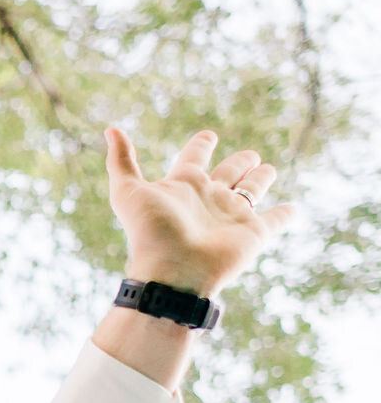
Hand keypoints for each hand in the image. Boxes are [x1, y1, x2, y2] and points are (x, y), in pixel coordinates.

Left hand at [105, 127, 295, 297]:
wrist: (172, 272)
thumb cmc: (150, 232)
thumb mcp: (128, 192)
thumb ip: (121, 161)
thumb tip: (110, 130)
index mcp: (184, 186)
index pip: (194, 158)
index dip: (201, 146)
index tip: (207, 136)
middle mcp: (209, 199)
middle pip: (229, 173)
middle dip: (240, 162)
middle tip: (249, 155)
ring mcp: (232, 216)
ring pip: (253, 191)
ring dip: (261, 179)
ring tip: (268, 170)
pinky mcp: (253, 234)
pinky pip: (275, 221)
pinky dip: (285, 214)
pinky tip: (292, 209)